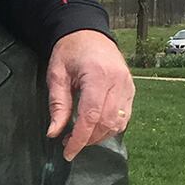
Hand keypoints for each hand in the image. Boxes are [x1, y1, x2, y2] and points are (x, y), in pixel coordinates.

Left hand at [47, 31, 132, 159]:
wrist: (88, 32)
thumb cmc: (70, 51)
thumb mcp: (56, 74)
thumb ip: (57, 104)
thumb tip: (54, 131)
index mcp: (98, 75)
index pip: (91, 116)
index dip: (80, 138)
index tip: (68, 152)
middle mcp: (118, 81)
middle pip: (107, 122)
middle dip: (88, 139)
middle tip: (69, 144)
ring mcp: (128, 85)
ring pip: (118, 122)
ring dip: (100, 135)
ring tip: (81, 136)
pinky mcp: (131, 89)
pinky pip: (124, 116)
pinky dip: (110, 126)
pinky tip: (95, 128)